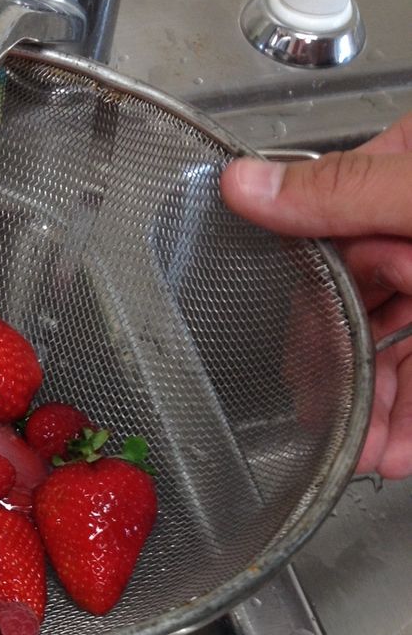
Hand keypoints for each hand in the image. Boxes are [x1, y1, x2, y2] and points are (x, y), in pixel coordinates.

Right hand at [221, 112, 411, 478]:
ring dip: (374, 415)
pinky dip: (409, 426)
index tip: (300, 364)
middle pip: (357, 315)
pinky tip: (394, 451)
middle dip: (344, 378)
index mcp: (403, 180)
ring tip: (361, 455)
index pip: (326, 244)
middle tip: (330, 423)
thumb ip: (343, 191)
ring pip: (391, 358)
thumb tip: (240, 182)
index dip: (310, 314)